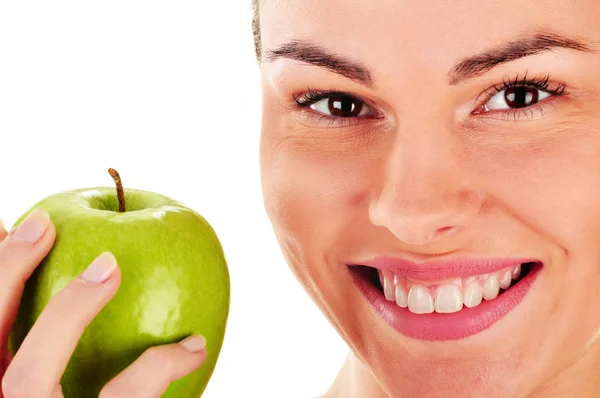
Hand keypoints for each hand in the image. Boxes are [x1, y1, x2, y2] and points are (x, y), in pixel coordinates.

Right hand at [0, 209, 206, 397]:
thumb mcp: (70, 382)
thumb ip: (64, 342)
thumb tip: (90, 265)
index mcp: (3, 389)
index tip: (11, 221)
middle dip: (6, 274)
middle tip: (41, 221)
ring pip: (30, 377)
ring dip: (68, 311)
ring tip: (110, 266)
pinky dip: (159, 367)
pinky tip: (195, 344)